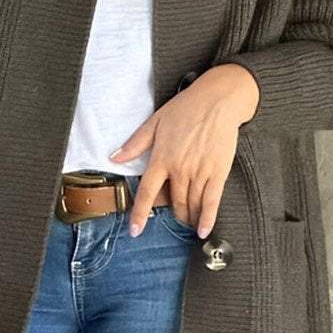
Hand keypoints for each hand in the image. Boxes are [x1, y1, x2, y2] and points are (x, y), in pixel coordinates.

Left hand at [108, 63, 259, 237]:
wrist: (218, 101)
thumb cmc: (186, 108)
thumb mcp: (155, 122)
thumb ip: (135, 144)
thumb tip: (114, 157)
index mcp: (162, 158)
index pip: (147, 192)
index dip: (139, 214)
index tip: (135, 231)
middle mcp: (180, 169)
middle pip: (172, 202)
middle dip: (172, 214)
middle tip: (173, 219)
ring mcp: (200, 172)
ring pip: (191, 204)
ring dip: (188, 217)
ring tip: (187, 223)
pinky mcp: (218, 172)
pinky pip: (212, 201)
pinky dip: (207, 218)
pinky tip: (203, 231)